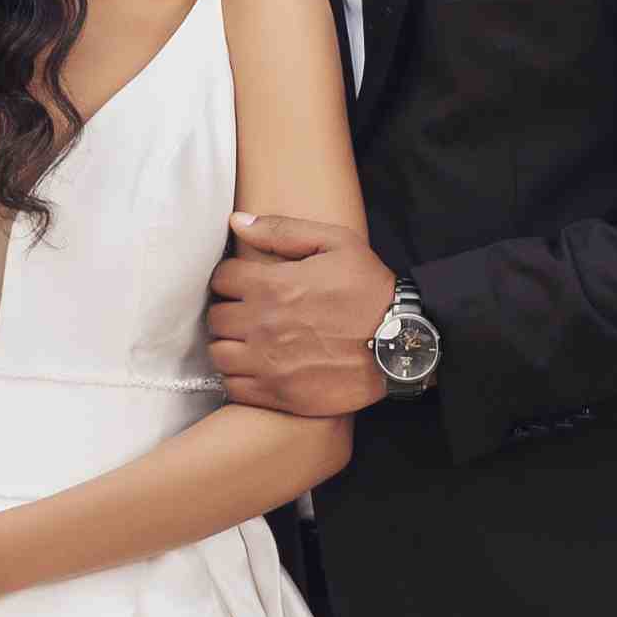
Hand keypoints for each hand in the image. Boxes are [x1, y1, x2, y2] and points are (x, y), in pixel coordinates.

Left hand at [207, 206, 394, 415]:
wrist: (400, 344)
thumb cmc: (370, 290)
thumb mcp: (336, 243)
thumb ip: (282, 230)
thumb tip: (236, 222)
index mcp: (272, 285)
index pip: (221, 278)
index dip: (232, 278)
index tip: (245, 284)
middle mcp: (263, 324)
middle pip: (216, 317)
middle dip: (229, 310)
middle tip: (249, 312)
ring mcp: (268, 363)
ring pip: (218, 353)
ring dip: (229, 344)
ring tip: (249, 340)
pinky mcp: (278, 394)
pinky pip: (233, 386)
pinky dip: (237, 376)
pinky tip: (256, 366)